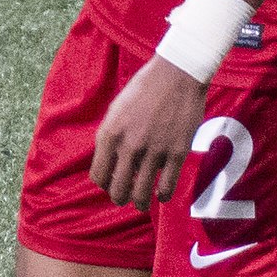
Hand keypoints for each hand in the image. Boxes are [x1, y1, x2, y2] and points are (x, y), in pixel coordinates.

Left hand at [91, 55, 207, 208]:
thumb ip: (111, 137)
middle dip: (120, 198)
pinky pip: (168, 186)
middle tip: (126, 197)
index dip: (104, 184)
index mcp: (110, 134)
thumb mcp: (116, 110)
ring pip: (142, 194)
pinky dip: (164, 195)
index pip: (98, 175)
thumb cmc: (144, 88)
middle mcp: (129, 146)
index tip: (111, 183)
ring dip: (140, 203)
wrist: (176, 74)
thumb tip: (112, 164)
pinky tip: (164, 194)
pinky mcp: (177, 152)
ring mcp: (154, 151)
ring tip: (142, 203)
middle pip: (118, 190)